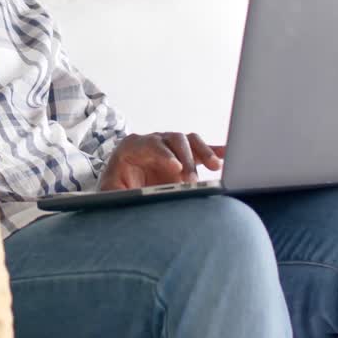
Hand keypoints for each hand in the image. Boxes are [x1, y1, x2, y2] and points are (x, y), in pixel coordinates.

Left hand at [98, 132, 225, 190]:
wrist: (122, 192)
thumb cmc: (115, 191)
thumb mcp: (110, 192)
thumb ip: (115, 191)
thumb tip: (127, 197)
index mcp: (132, 146)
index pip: (150, 143)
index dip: (164, 154)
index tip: (176, 168)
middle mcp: (152, 142)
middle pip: (173, 140)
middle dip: (185, 159)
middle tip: (191, 180)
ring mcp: (170, 147)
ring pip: (189, 141)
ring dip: (203, 152)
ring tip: (214, 167)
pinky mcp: (184, 157)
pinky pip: (200, 149)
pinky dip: (214, 151)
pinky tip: (227, 155)